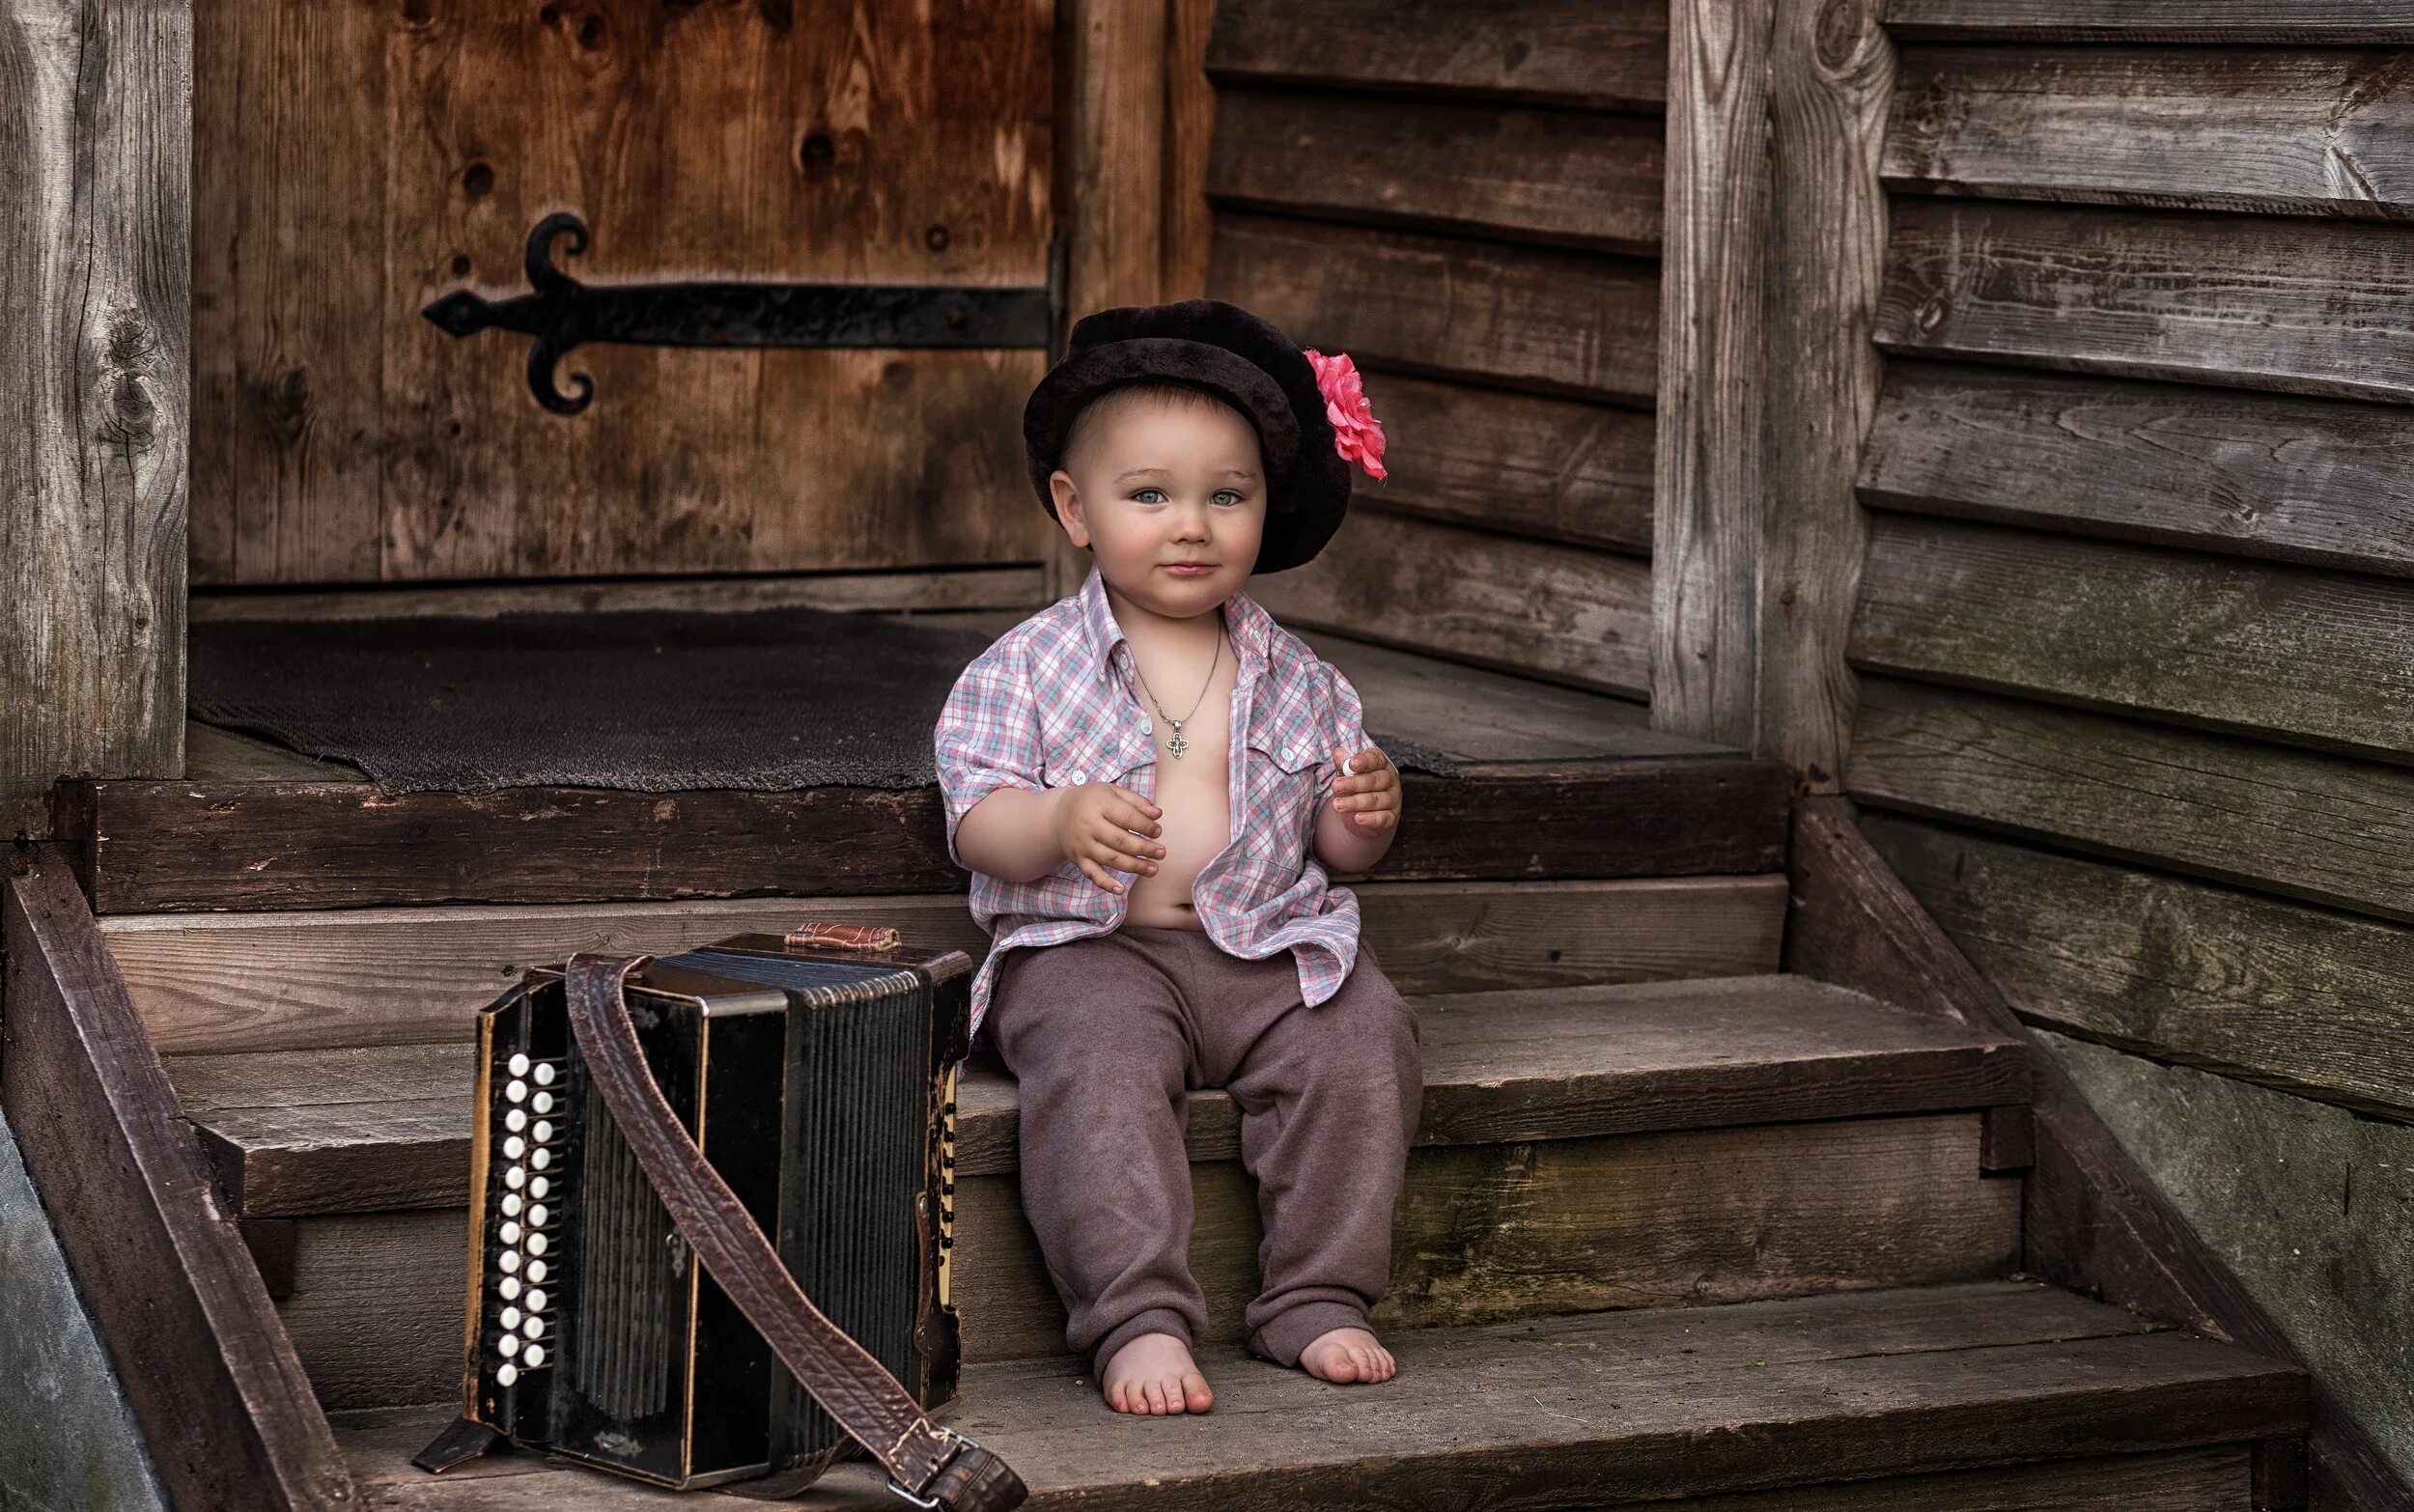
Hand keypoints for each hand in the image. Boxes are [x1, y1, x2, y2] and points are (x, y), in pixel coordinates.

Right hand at [1049, 782, 1164, 893]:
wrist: (1058, 814)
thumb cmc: (1093, 801)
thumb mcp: (1112, 792)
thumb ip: (1136, 801)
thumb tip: (1158, 814)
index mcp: (1099, 804)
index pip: (1126, 817)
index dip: (1145, 826)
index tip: (1158, 831)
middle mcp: (1088, 825)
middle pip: (1120, 840)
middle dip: (1144, 849)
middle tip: (1162, 853)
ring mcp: (1082, 844)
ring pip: (1110, 859)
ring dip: (1134, 867)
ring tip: (1153, 869)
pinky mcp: (1078, 859)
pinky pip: (1091, 874)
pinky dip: (1105, 884)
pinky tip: (1120, 890)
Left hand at [1328, 746, 1398, 833]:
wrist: (1359, 815)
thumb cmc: (1354, 788)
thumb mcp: (1346, 774)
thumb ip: (1343, 764)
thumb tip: (1339, 753)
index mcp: (1381, 765)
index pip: (1376, 759)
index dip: (1364, 761)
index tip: (1352, 763)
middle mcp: (1390, 780)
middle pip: (1375, 780)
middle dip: (1354, 783)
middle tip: (1336, 786)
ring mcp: (1392, 800)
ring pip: (1376, 800)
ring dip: (1355, 803)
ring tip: (1338, 805)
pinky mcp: (1391, 818)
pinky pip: (1382, 818)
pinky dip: (1370, 819)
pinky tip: (1358, 818)